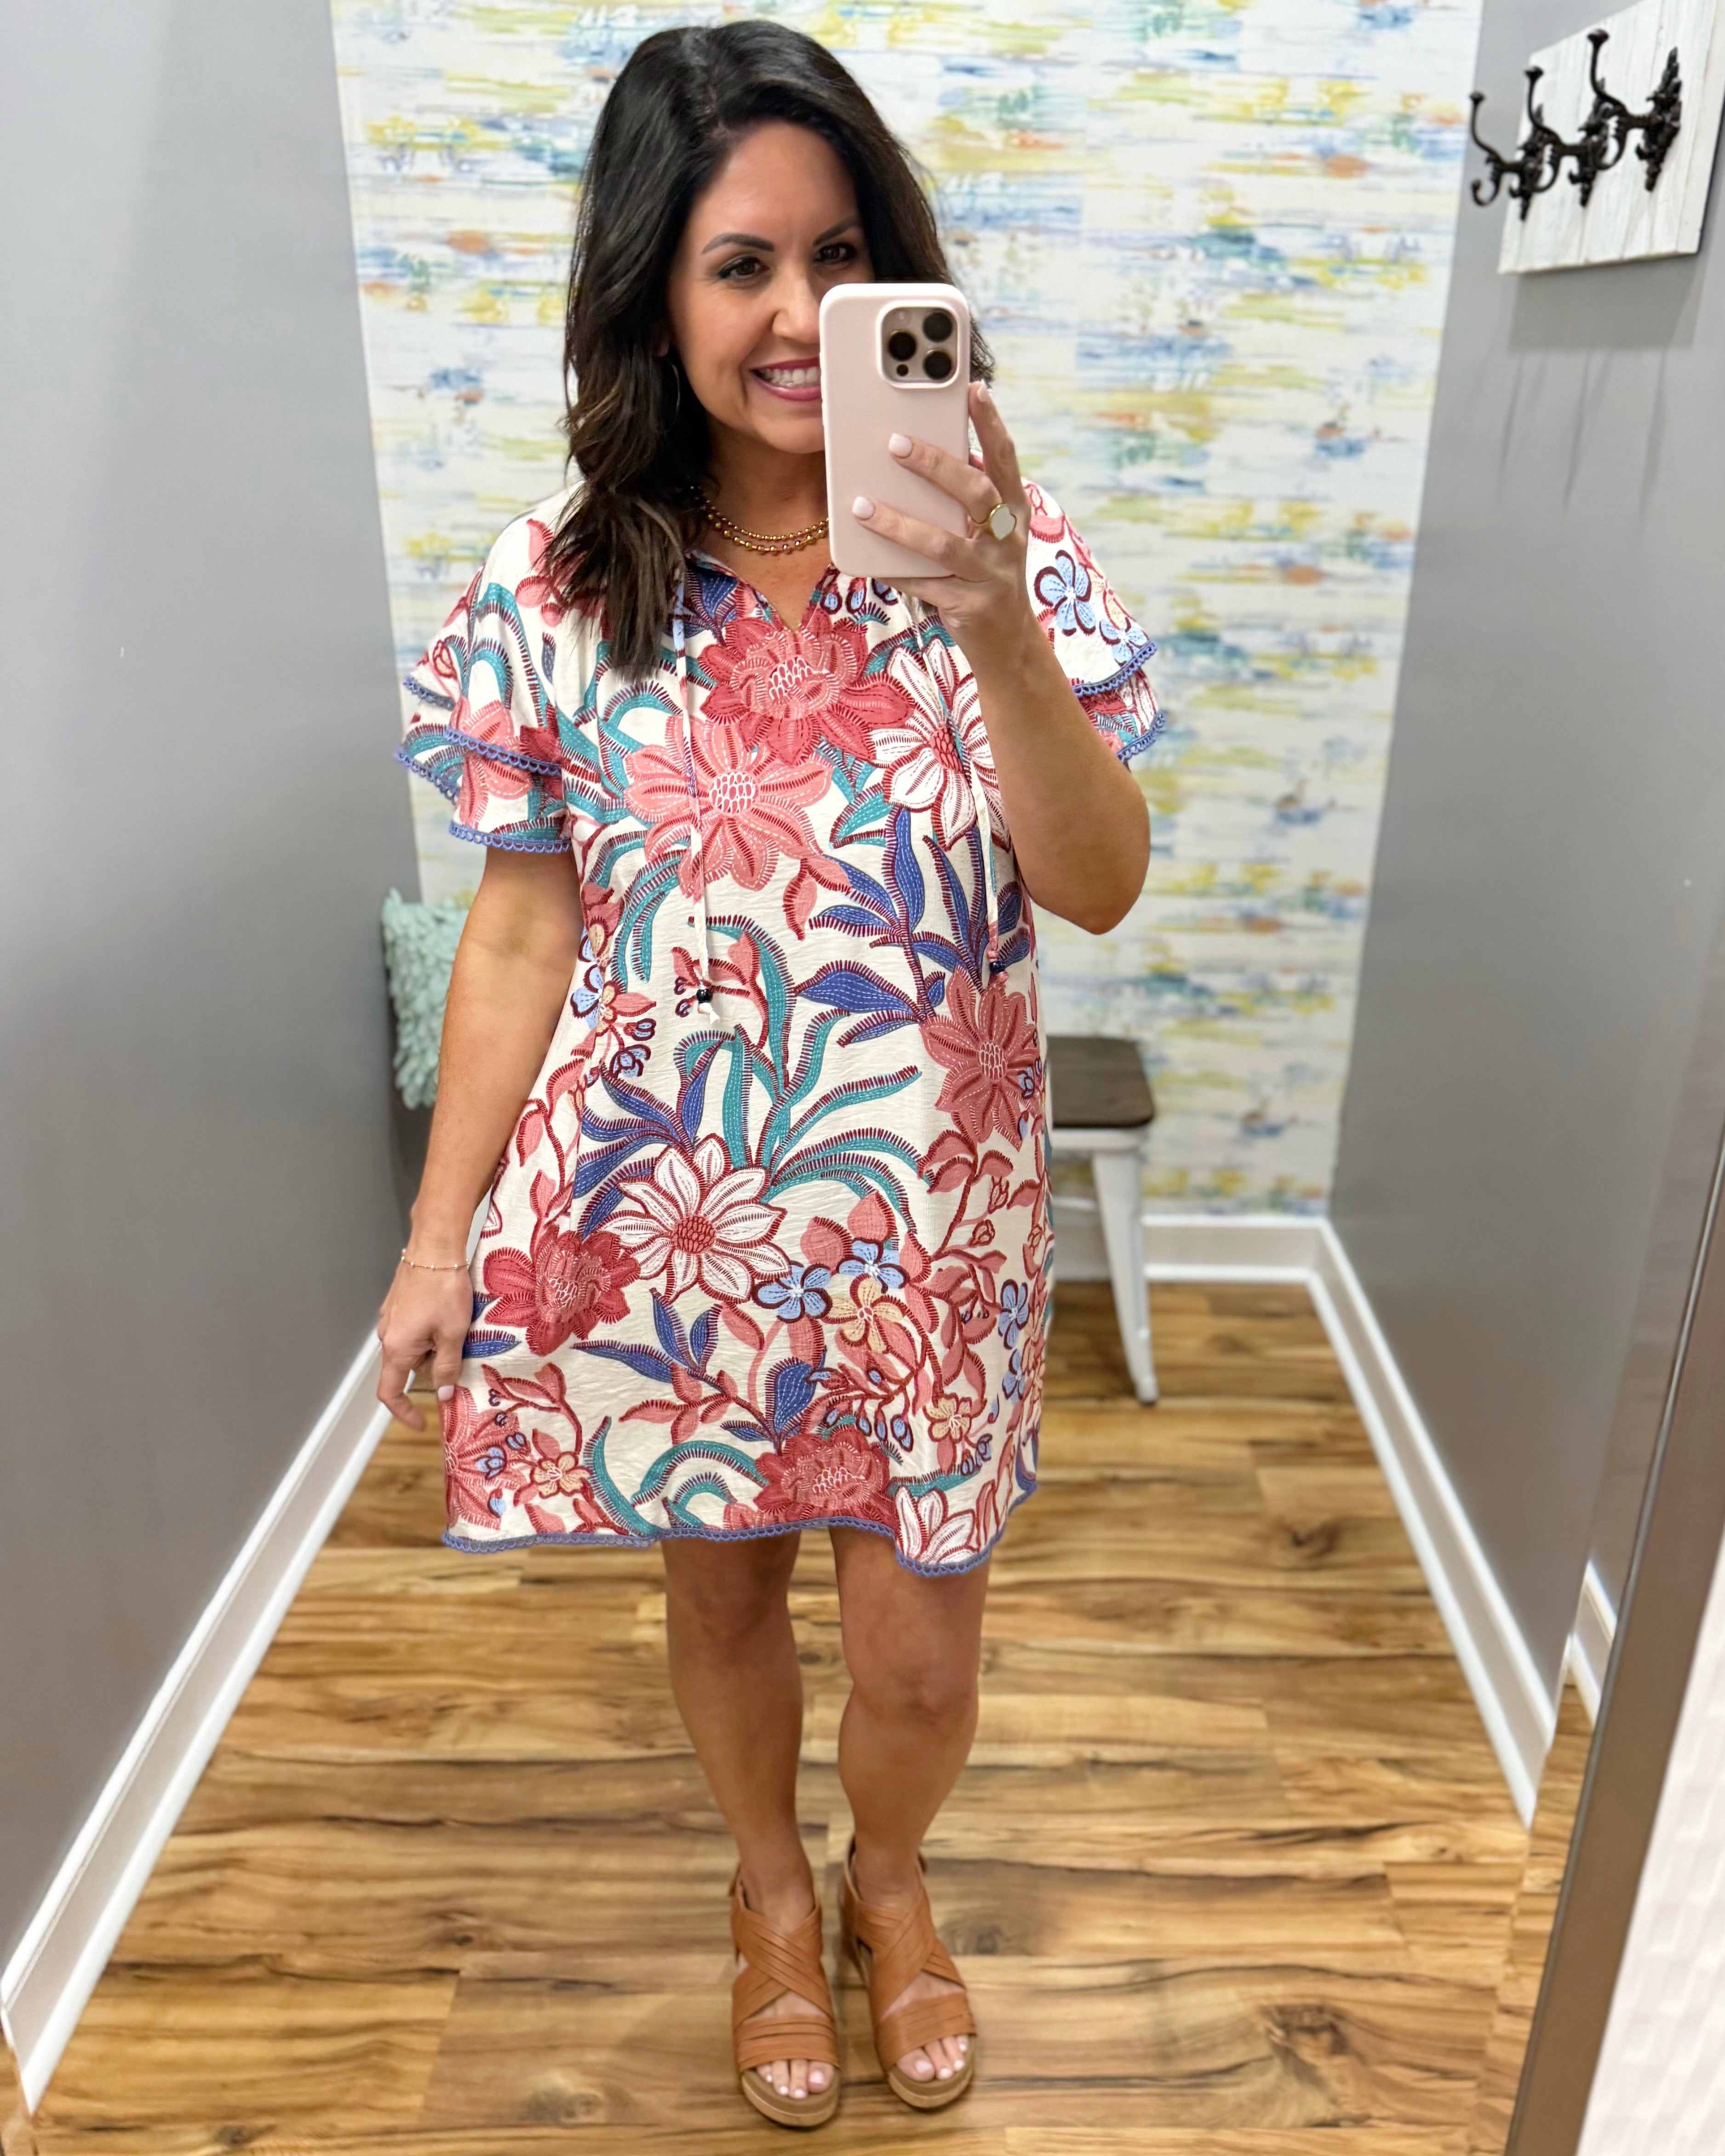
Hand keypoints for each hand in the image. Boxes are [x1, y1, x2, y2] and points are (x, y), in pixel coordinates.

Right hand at [376, 1252, 471, 1430]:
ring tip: (458, 1327)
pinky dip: (430, 1331)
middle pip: (408, 1367)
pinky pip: (413, 1329)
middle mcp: (387, 1335)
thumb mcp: (453, 1334)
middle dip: (434, 1367)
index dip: (403, 1412)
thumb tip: (443, 1396)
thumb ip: (447, 1368)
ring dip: (434, 1346)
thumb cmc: (444, 1290)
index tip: (422, 1423)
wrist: (434, 1246)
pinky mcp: (398, 1303)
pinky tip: (449, 1314)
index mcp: (397, 1348)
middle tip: (461, 1352)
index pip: (390, 1392)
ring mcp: (390, 1318)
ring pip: (413, 1347)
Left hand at [852, 382, 1035, 669]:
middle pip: (974, 493)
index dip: (991, 423)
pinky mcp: (969, 607)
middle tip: (896, 443)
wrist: (1008, 643)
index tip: (973, 388)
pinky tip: (867, 560)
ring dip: (899, 524)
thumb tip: (917, 456)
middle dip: (935, 465)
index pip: (1005, 459)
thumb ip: (964, 499)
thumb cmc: (986, 573)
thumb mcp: (987, 533)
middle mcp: (1008, 540)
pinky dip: (894, 571)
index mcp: (1014, 511)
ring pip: (943, 544)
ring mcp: (991, 575)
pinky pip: (924, 585)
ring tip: (862, 506)